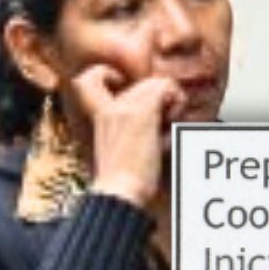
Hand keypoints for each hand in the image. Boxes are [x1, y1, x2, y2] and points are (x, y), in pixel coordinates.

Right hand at [70, 66, 184, 208]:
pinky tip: (171, 126)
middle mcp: (110, 107)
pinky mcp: (142, 111)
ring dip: (170, 104)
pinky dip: (177, 104)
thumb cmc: (122, 184)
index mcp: (100, 116)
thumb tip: (155, 123)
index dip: (112, 75)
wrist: (119, 194)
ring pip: (158, 83)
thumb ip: (128, 132)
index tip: (129, 98)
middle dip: (159, 102)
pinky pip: (168, 88)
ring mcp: (125, 107)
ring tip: (166, 129)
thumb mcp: (118, 152)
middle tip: (161, 128)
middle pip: (143, 83)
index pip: (91, 77)